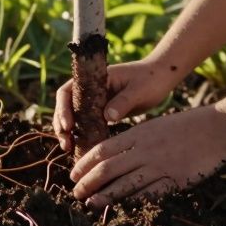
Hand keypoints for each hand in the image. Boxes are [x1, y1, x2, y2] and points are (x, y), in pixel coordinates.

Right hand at [52, 57, 182, 151]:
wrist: (163, 77)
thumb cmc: (151, 79)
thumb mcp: (139, 90)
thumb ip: (123, 102)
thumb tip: (107, 117)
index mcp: (96, 78)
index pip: (68, 90)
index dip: (63, 108)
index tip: (68, 125)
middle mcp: (92, 88)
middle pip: (67, 105)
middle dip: (62, 123)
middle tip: (66, 143)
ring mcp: (97, 99)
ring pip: (75, 115)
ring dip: (68, 131)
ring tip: (68, 148)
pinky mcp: (104, 110)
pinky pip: (87, 122)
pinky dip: (82, 134)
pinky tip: (81, 147)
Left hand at [68, 105, 225, 206]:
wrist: (216, 128)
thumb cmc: (184, 126)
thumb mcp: (153, 126)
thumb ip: (133, 139)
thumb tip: (110, 154)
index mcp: (138, 134)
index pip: (102, 149)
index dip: (84, 164)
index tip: (73, 174)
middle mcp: (144, 150)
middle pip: (107, 169)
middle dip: (87, 183)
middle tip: (75, 192)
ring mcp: (159, 166)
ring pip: (124, 184)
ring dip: (104, 196)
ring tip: (90, 203)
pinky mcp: (174, 180)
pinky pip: (149, 194)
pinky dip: (134, 201)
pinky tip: (123, 207)